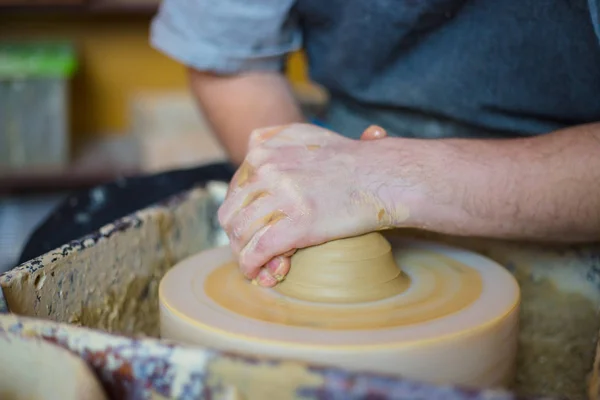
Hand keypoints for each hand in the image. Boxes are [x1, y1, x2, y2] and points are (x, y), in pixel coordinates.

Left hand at [218, 123, 412, 285]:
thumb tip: (252, 145)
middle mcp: (266, 168)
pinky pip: (258, 251)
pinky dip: (252, 267)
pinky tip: (259, 275)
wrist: (385, 175)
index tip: (253, 229)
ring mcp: (280, 195)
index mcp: (264, 149)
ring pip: (241, 234)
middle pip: (231, 213)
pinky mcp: (296, 224)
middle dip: (239, 237)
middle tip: (253, 252)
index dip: (241, 215)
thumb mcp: (306, 134)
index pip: (235, 189)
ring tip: (261, 267)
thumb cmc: (352, 159)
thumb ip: (275, 138)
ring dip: (246, 256)